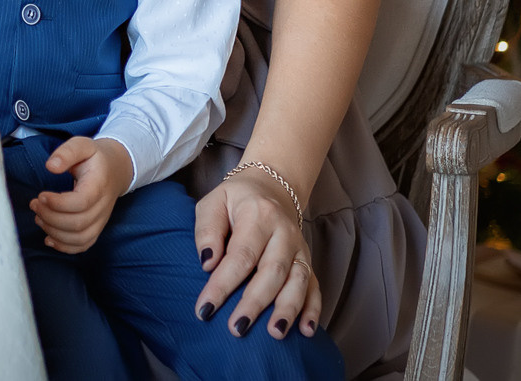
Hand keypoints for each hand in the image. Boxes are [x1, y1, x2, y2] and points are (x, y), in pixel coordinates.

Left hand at [31, 137, 133, 253]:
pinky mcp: (96, 227)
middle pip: (78, 223)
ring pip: (80, 238)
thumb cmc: (95, 157)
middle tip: (33, 204)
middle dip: (51, 217)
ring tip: (38, 217)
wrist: (116, 169)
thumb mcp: (82, 144)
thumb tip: (50, 166)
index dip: (58, 204)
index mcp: (99, 185)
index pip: (81, 202)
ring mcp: (101, 220)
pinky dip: (65, 247)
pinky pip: (84, 245)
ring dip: (55, 232)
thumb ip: (66, 152)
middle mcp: (103, 206)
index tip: (40, 195)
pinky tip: (48, 238)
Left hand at [195, 166, 322, 339]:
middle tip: (237, 328)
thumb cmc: (235, 200)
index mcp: (258, 215)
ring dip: (287, 310)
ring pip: (298, 282)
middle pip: (271, 272)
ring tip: (274, 334)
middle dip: (254, 303)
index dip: (222, 284)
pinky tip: (306, 331)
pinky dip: (313, 310)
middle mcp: (284, 233)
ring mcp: (300, 248)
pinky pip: (315, 287)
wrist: (271, 187)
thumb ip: (207, 231)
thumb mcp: (212, 203)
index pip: (240, 255)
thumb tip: (208, 263)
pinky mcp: (308, 261)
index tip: (205, 308)